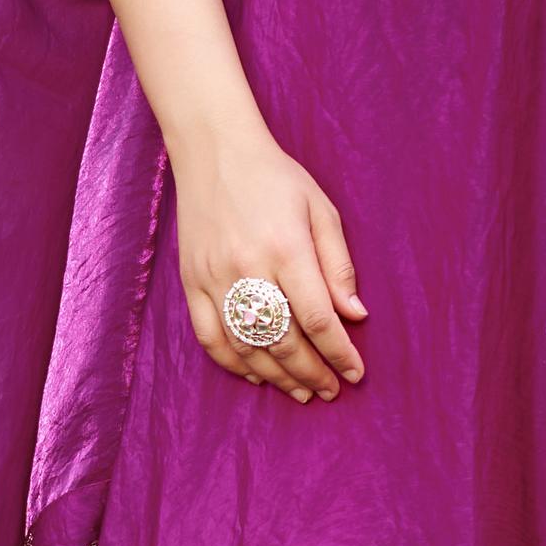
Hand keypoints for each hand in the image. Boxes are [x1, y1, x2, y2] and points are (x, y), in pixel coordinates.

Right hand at [171, 118, 367, 400]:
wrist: (215, 153)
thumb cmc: (276, 179)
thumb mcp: (321, 210)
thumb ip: (338, 265)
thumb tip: (354, 315)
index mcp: (286, 249)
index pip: (317, 319)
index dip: (338, 353)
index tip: (355, 373)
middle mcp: (247, 268)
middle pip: (283, 340)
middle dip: (312, 373)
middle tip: (331, 390)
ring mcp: (214, 278)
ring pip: (246, 347)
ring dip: (277, 377)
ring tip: (302, 392)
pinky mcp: (190, 282)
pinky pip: (210, 337)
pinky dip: (234, 364)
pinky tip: (257, 376)